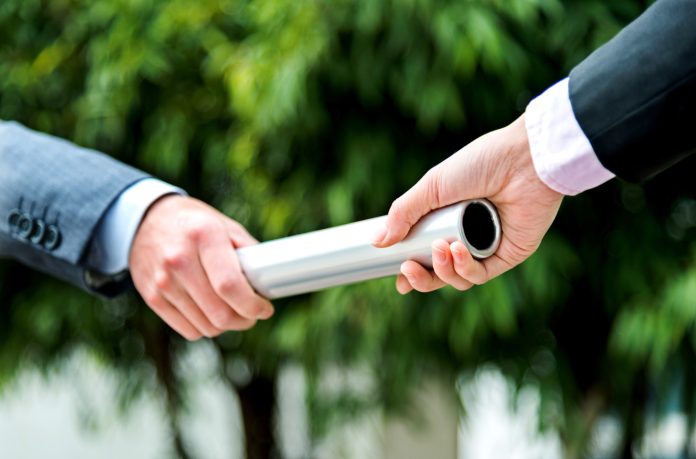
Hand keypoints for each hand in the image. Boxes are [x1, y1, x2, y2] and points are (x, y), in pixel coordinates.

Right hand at [129, 195, 272, 339]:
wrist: (147, 220)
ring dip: (226, 325)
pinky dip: (205, 327)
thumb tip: (270, 281)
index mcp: (203, 236)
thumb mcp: (225, 226)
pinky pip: (188, 330)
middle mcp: (179, 260)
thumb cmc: (195, 224)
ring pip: (206, 327)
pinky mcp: (152, 298)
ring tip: (232, 310)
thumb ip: (249, 253)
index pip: (230, 286)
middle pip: (219, 313)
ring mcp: (162, 281)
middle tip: (252, 313)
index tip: (265, 308)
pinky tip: (210, 310)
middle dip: (244, 320)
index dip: (253, 305)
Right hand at [372, 114, 562, 293]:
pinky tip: (458, 252)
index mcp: (447, 220)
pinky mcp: (509, 255)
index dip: (411, 270)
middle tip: (407, 270)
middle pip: (439, 273)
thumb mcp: (432, 187)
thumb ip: (403, 213)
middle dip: (421, 278)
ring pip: (458, 278)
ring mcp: (488, 247)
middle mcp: (466, 237)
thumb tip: (377, 242)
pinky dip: (466, 269)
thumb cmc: (480, 164)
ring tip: (440, 249)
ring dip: (443, 271)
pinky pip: (481, 275)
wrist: (523, 160)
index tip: (398, 277)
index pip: (425, 254)